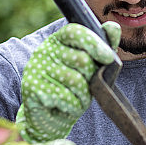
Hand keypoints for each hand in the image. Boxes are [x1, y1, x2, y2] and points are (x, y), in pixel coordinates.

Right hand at [16, 21, 120, 141]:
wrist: (52, 117)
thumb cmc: (74, 89)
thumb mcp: (92, 67)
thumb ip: (103, 46)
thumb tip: (114, 27)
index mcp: (59, 40)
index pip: (75, 31)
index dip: (94, 43)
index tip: (108, 57)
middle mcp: (44, 50)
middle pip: (81, 59)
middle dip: (92, 79)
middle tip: (87, 88)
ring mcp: (35, 67)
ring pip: (76, 81)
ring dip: (84, 96)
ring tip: (77, 99)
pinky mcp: (31, 87)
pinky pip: (66, 97)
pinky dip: (73, 106)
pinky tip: (66, 107)